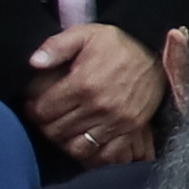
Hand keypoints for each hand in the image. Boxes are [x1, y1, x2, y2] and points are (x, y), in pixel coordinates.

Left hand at [23, 24, 166, 169]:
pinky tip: (84, 140)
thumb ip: (56, 46)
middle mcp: (98, 106)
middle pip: (56, 131)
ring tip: (62, 129)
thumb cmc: (117, 45)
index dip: (32, 109)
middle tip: (45, 118)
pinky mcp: (131, 129)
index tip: (32, 105)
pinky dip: (91, 152)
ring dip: (65, 140)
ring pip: (76, 147)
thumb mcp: (85, 34)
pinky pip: (104, 153)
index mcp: (83, 83)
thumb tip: (33, 63)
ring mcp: (116, 121)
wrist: (156, 53)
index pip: (43, 111)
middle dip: (45, 126)